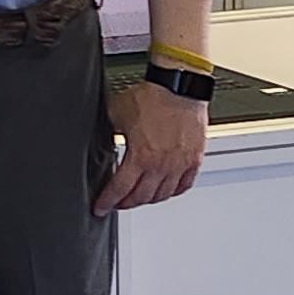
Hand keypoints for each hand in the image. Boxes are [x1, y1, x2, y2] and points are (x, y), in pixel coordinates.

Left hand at [96, 79, 207, 212]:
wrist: (179, 86)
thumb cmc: (152, 96)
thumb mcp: (117, 113)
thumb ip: (109, 132)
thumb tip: (99, 138)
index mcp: (141, 157)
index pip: (120, 189)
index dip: (107, 201)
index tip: (101, 208)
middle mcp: (162, 165)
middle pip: (141, 197)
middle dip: (126, 203)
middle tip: (118, 203)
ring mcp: (180, 164)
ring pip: (162, 195)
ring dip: (148, 199)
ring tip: (138, 197)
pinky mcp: (194, 159)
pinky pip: (184, 185)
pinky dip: (172, 191)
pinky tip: (165, 190)